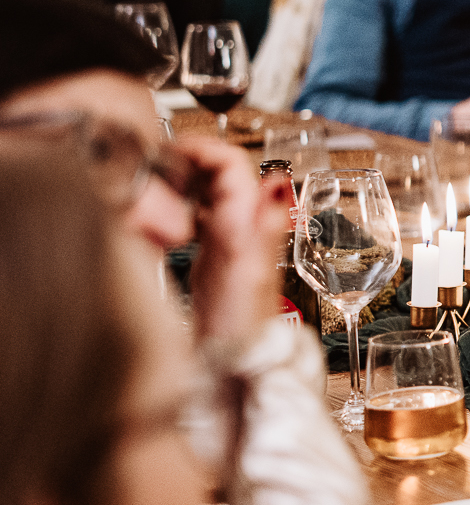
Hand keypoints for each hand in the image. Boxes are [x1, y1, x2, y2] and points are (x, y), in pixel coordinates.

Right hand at [168, 136, 286, 347]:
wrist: (234, 357)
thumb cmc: (241, 322)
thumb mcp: (249, 272)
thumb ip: (262, 227)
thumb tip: (277, 183)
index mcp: (253, 223)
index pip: (234, 165)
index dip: (206, 148)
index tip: (174, 148)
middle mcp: (246, 226)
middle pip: (223, 172)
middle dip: (193, 159)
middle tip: (158, 160)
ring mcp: (231, 238)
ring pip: (212, 191)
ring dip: (188, 178)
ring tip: (158, 179)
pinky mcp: (216, 253)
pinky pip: (202, 215)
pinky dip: (186, 203)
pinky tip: (167, 210)